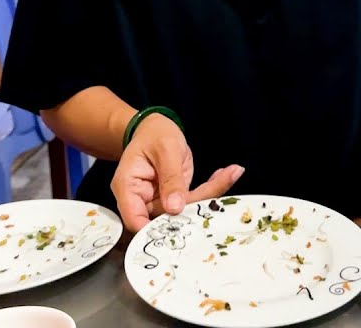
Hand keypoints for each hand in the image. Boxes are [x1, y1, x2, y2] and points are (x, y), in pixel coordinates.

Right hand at [111, 114, 244, 232]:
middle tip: (220, 184)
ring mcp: (158, 201)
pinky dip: (212, 188)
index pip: (135, 220)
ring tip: (232, 172)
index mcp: (128, 187)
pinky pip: (193, 201)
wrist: (155, 129)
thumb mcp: (165, 150)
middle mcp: (141, 199)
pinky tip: (229, 173)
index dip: (155, 230)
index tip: (185, 224)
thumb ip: (170, 178)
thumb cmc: (154, 134)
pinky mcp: (174, 200)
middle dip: (196, 205)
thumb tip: (175, 208)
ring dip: (210, 194)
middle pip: (165, 218)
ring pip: (185, 211)